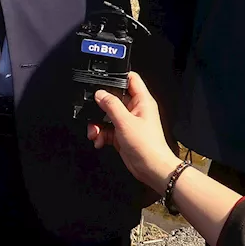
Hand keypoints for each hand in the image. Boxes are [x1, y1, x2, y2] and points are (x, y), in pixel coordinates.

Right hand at [86, 71, 181, 190]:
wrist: (151, 169)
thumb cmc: (146, 145)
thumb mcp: (125, 122)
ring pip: (108, 116)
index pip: (131, 79)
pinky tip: (99, 141)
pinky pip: (107, 130)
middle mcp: (136, 109)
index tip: (102, 81)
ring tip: (94, 133)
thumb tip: (100, 93)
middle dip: (101, 107)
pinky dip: (101, 135)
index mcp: (142, 100)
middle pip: (114, 99)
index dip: (118, 77)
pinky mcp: (123, 135)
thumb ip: (111, 105)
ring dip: (98, 124)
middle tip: (93, 114)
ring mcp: (129, 122)